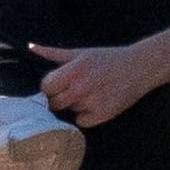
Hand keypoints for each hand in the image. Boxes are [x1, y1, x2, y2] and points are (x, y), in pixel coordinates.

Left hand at [39, 24, 169, 127]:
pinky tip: (96, 103)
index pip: (46, 87)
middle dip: (59, 98)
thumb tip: (31, 47)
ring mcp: (92, 103)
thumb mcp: (80, 53)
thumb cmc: (107, 59)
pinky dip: (86, 116)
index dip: (49, 87)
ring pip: (69, 111)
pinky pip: (81, 121)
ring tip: (90, 93)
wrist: (139, 68)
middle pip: (54, 103)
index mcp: (73, 71)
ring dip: (75, 105)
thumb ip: (53, 53)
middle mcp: (81, 88)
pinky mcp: (102, 115)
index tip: (58, 84)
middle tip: (73, 90)